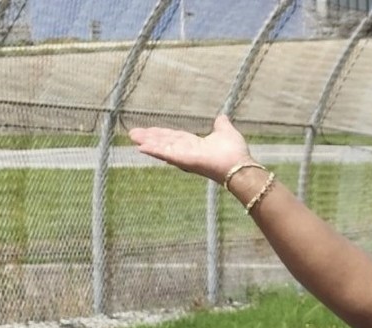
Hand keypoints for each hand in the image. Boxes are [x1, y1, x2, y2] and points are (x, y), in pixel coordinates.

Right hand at [128, 115, 253, 184]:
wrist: (238, 165)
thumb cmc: (235, 152)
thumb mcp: (226, 132)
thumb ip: (221, 125)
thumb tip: (222, 116)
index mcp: (195, 145)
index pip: (175, 138)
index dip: (162, 134)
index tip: (150, 130)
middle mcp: (187, 151)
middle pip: (164, 142)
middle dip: (149, 137)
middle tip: (133, 133)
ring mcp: (184, 156)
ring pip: (162, 147)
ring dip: (147, 142)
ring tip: (132, 137)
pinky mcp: (183, 160)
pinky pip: (166, 154)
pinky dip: (154, 150)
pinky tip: (141, 147)